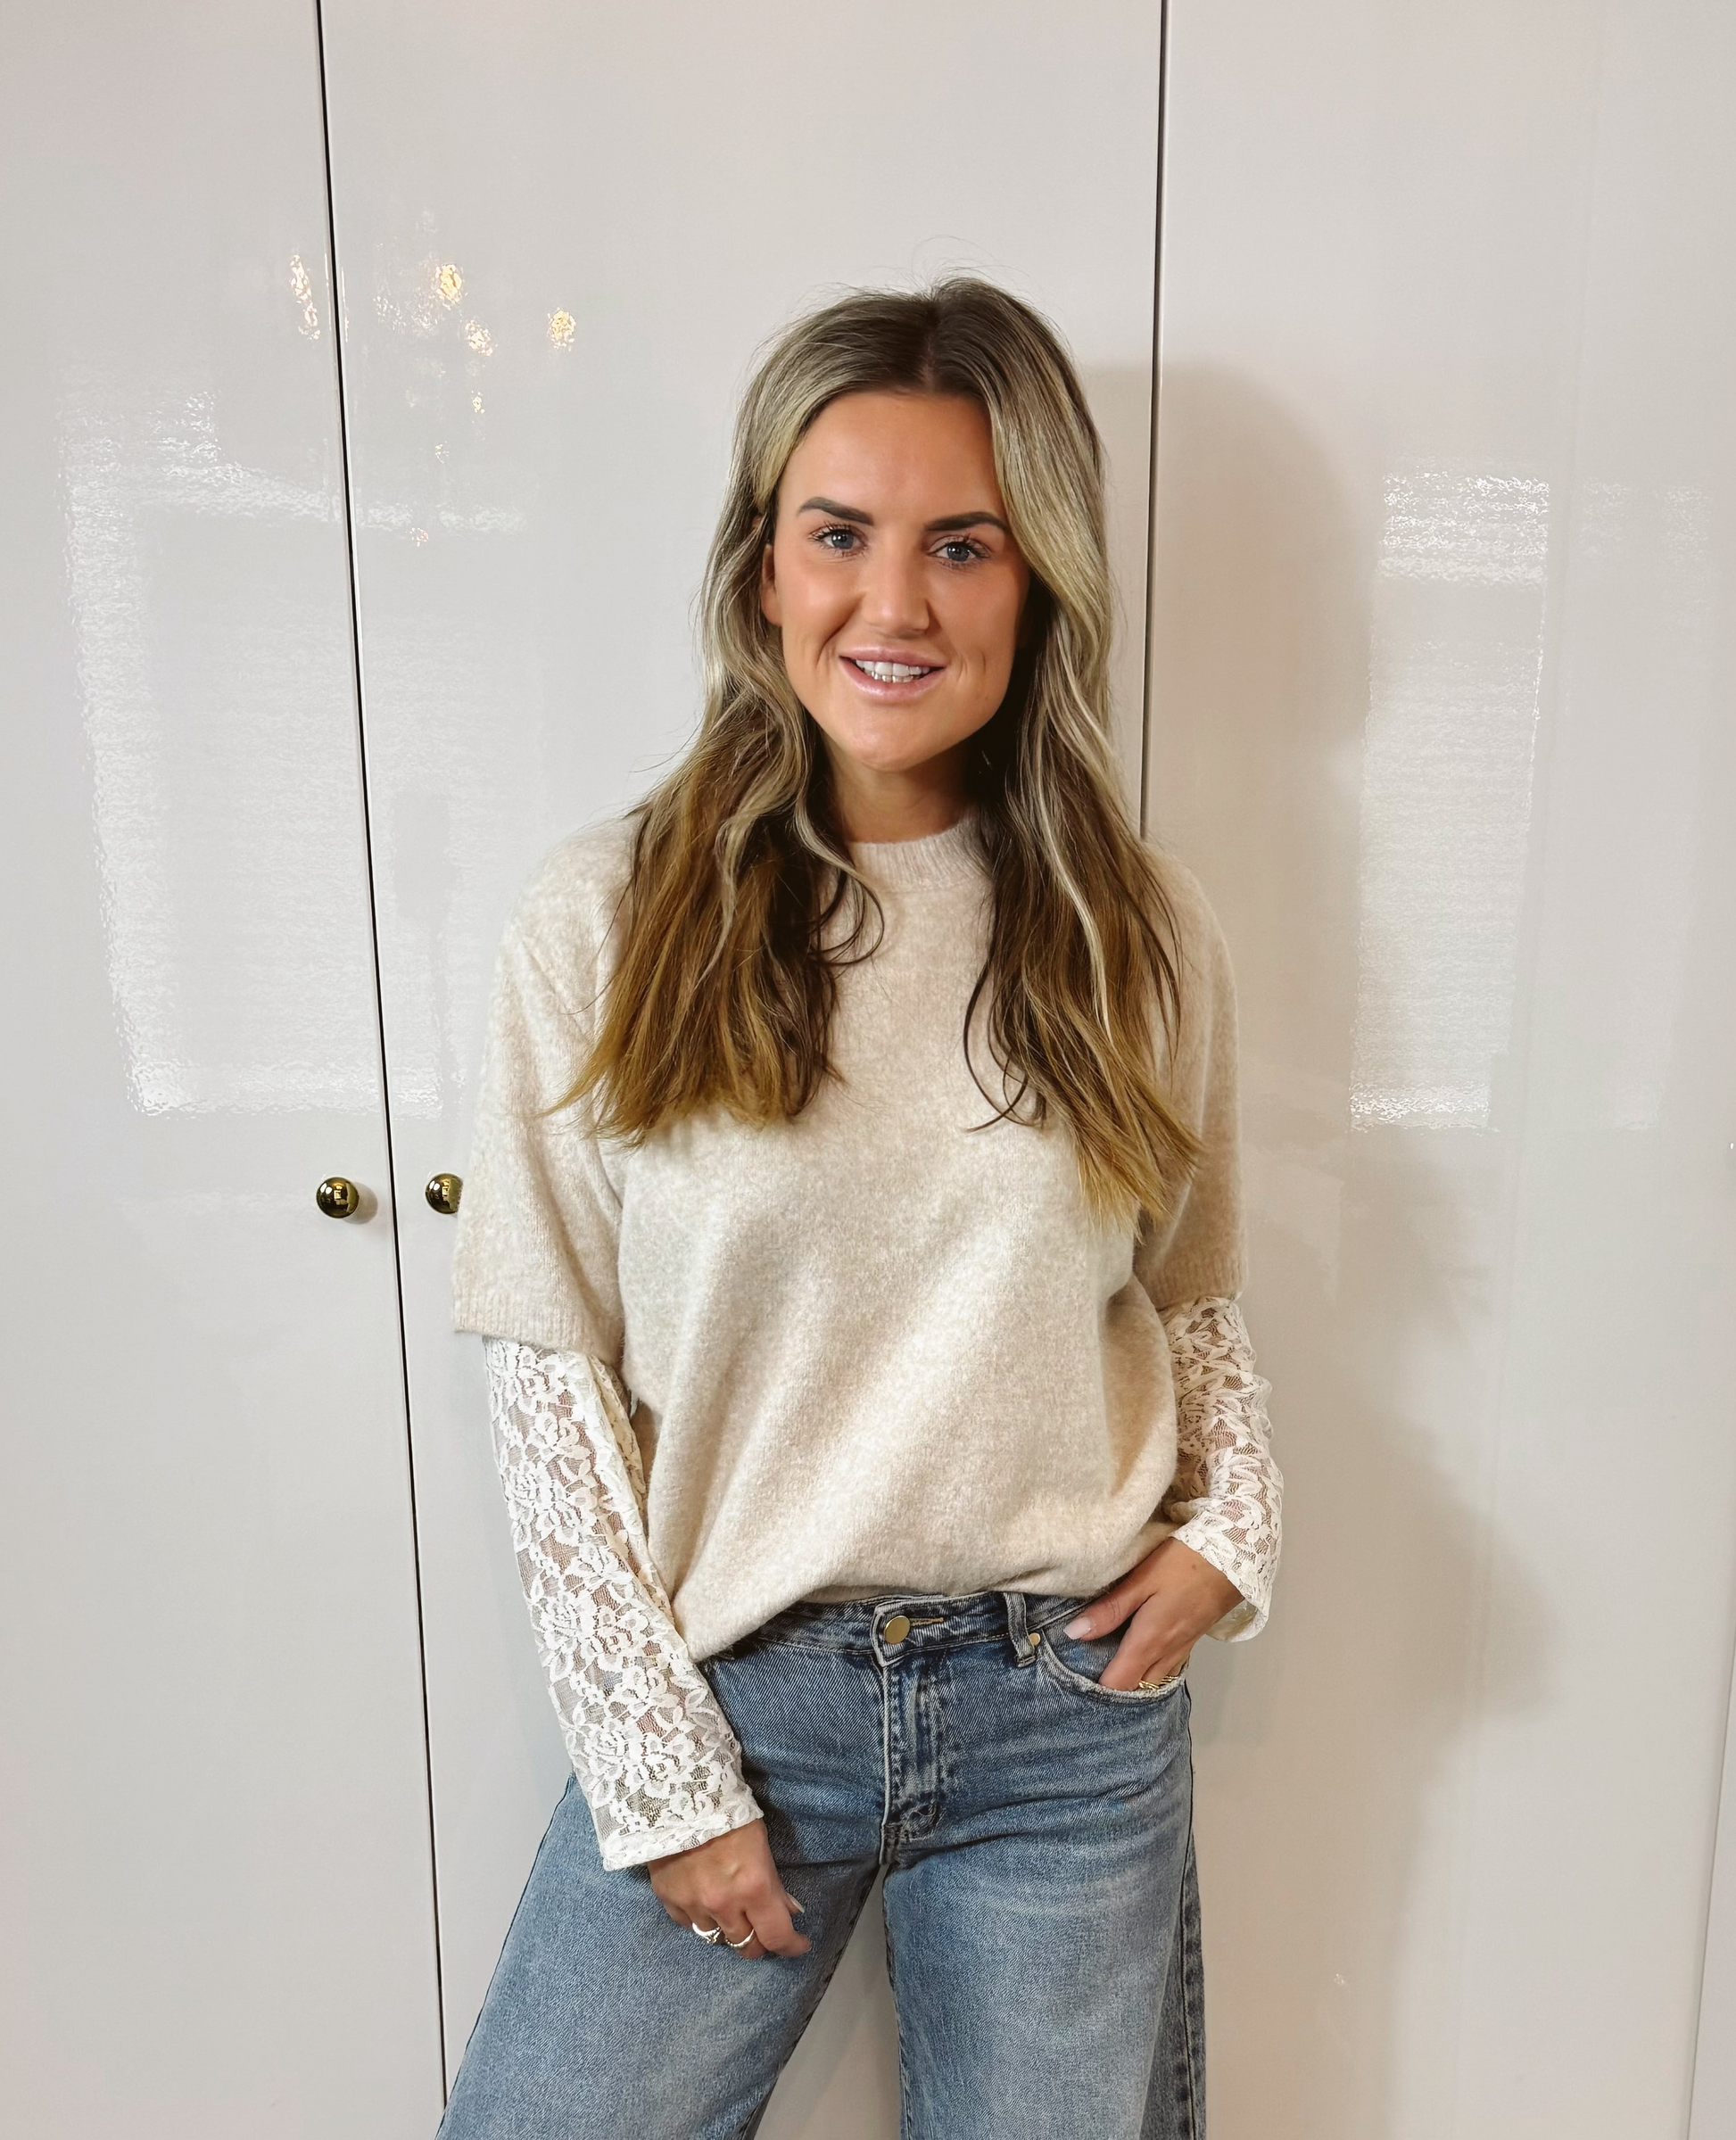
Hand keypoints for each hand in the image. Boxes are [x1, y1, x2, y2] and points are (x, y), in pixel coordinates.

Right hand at [646, 1817, 810, 1959]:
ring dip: (727, 1929)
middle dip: (759, 1942)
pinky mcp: (668, 1899)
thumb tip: (789, 1913)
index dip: (791, 1946)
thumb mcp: (761, 1845)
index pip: (777, 1936)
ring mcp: (693, 1905)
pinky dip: (699, 1918)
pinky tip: (703, 1901)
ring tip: (731, 1912)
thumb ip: (773, 1885)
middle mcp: (723, 1904)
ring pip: (715, 1938)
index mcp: (753, 1887)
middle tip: (763, 1931)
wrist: (679, 1793)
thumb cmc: (729, 1812)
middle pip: (745, 1946)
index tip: (798, 1944)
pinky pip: (688, 1924)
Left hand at [1064, 1538, 1242, 1691]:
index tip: (1075, 1681)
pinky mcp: (1191, 1641)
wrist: (1233, 1558)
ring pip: (1153, 1680)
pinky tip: (1138, 1656)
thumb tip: (1074, 1634)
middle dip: (1114, 1689)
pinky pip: (1166, 1668)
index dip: (1096, 1689)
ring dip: (1132, 1681)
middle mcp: (1166, 1654)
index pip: (1119, 1684)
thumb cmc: (1182, 1565)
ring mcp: (1182, 1649)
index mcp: (1149, 1642)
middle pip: (1136, 1689)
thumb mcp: (1141, 1581)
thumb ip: (1109, 1609)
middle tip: (1087, 1676)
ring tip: (1108, 1668)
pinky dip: (1149, 1670)